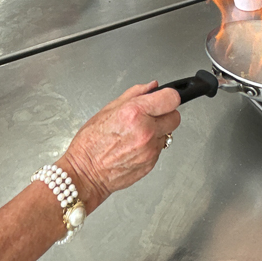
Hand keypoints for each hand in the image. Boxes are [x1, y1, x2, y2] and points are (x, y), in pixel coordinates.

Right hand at [59, 82, 181, 211]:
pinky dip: (151, 146)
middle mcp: (146, 131)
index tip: (164, 98)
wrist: (86, 173)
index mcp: (135, 113)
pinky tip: (135, 146)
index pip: (171, 98)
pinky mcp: (151, 163)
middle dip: (165, 114)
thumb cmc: (90, 143)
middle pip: (175, 117)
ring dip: (158, 131)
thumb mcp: (108, 109)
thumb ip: (134, 94)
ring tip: (137, 134)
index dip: (168, 97)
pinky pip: (159, 149)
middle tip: (151, 116)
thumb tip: (152, 87)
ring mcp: (150, 149)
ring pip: (168, 134)